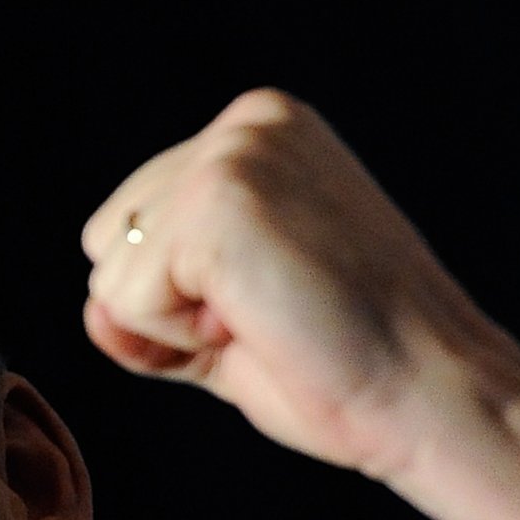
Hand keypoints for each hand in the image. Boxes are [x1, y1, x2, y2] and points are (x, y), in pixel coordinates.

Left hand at [81, 89, 519, 519]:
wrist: (427, 396)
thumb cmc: (343, 368)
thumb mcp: (225, 323)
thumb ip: (151, 303)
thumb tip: (93, 307)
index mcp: (260, 133)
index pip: (133, 226)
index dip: (180, 300)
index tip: (274, 308)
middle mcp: (248, 122)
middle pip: (109, 241)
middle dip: (172, 308)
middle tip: (275, 319)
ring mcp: (233, 153)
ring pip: (111, 275)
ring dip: (177, 327)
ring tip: (274, 319)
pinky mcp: (217, 199)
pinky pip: (123, 300)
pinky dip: (179, 339)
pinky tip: (263, 324)